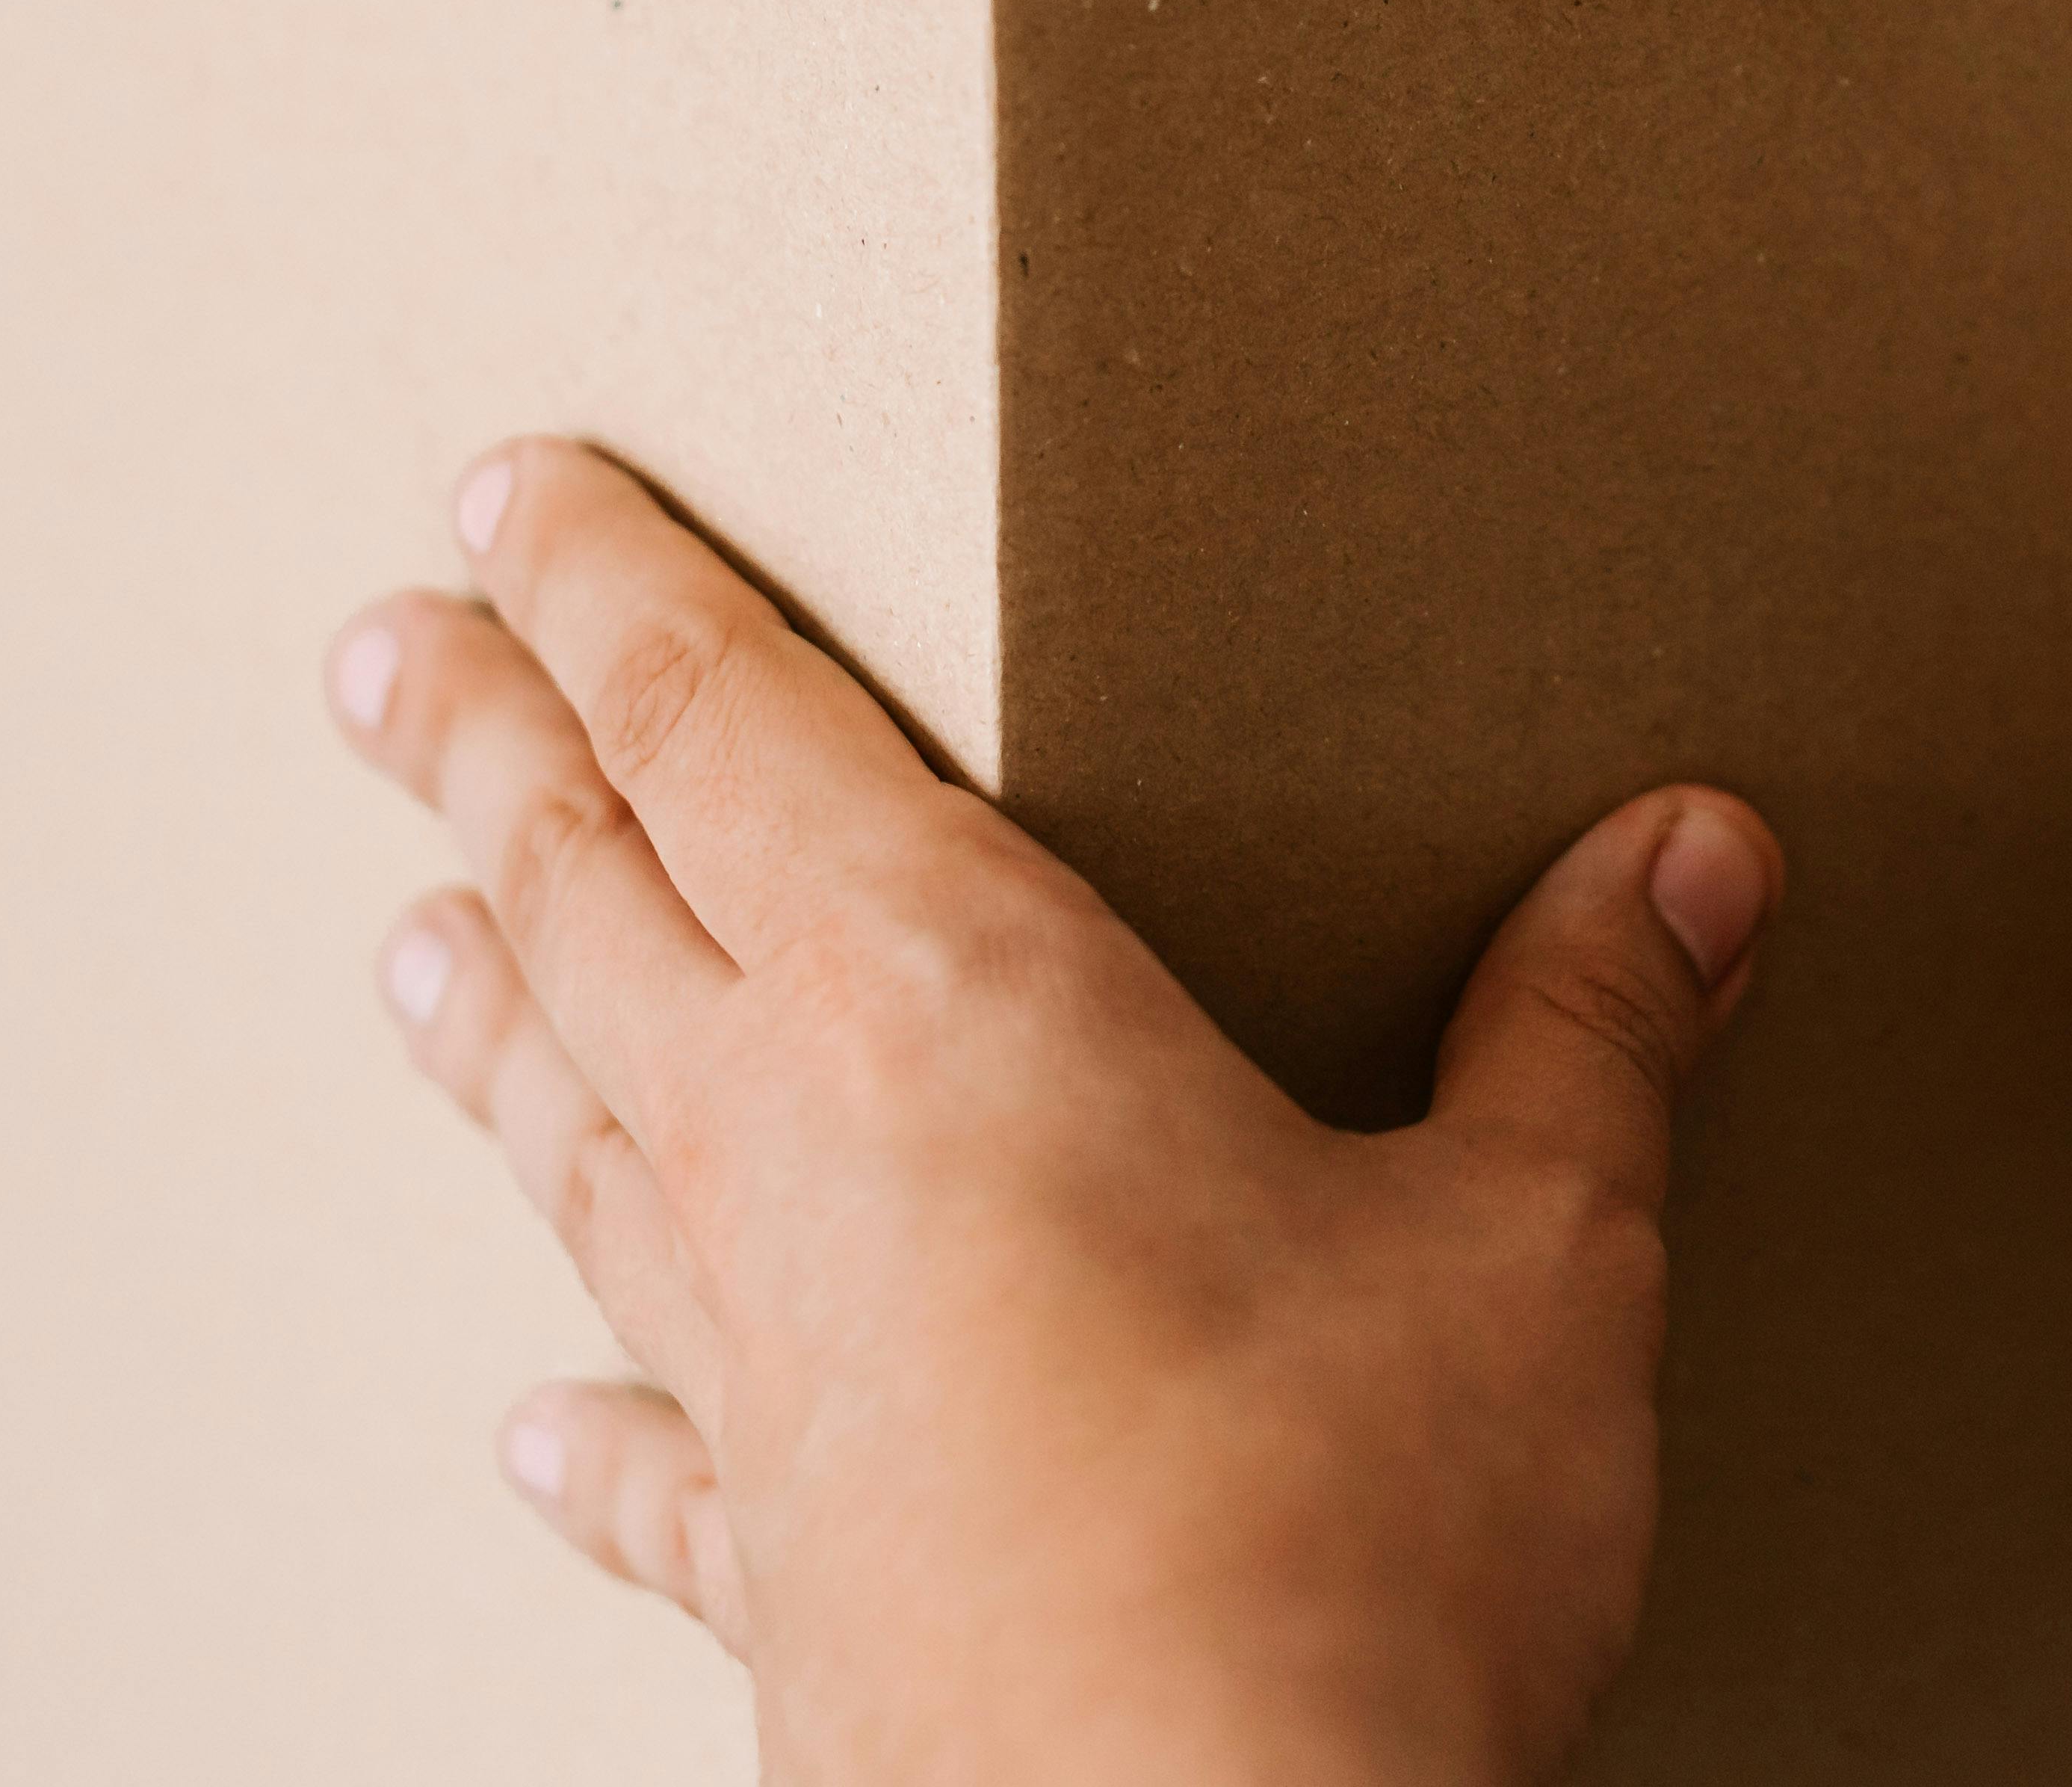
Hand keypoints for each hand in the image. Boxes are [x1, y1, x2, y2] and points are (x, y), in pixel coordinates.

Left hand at [323, 440, 1777, 1786]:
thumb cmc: (1337, 1554)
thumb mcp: (1531, 1245)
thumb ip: (1589, 1036)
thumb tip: (1686, 863)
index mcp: (948, 1004)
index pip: (728, 726)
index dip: (613, 591)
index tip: (511, 498)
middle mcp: (791, 1159)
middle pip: (587, 893)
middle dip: (488, 752)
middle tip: (385, 656)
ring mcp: (757, 1378)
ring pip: (571, 1134)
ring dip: (490, 1014)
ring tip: (407, 934)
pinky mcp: (775, 1574)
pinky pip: (650, 1458)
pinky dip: (589, 1429)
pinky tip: (532, 1425)